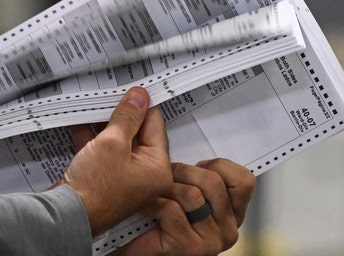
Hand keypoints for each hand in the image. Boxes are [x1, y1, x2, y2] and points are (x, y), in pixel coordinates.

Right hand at [61, 87, 171, 235]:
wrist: (68, 215)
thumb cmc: (94, 189)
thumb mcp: (112, 142)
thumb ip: (127, 117)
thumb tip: (138, 98)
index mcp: (157, 168)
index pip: (155, 125)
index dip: (141, 105)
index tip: (131, 90)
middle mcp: (144, 175)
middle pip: (137, 133)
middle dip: (121, 114)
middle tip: (111, 96)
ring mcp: (124, 178)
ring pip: (117, 141)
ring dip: (105, 125)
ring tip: (94, 107)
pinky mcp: (104, 179)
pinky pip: (102, 152)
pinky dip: (93, 138)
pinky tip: (80, 123)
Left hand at [112, 159, 255, 254]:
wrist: (134, 249)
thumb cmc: (156, 220)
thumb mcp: (182, 192)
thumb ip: (196, 175)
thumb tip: (187, 134)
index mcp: (232, 213)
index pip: (244, 180)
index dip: (219, 166)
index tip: (199, 166)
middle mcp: (229, 230)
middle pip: (213, 182)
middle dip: (182, 172)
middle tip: (165, 176)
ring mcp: (212, 241)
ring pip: (192, 194)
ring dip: (165, 187)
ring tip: (153, 191)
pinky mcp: (190, 248)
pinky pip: (172, 209)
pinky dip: (153, 203)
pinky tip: (145, 206)